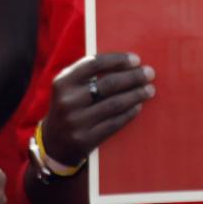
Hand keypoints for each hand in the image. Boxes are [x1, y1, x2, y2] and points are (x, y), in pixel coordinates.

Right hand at [41, 52, 155, 165]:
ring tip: (149, 89)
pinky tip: (139, 106)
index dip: (118, 60)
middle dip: (133, 77)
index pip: (94, 64)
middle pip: (108, 84)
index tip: (136, 59)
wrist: (53, 144)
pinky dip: (129, 113)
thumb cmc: (69, 107)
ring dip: (136, 95)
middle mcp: (68, 101)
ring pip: (114, 104)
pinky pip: (114, 123)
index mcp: (63, 82)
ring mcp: (76, 122)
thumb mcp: (69, 89)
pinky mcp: (85, 139)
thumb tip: (127, 63)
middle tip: (149, 73)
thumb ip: (89, 75)